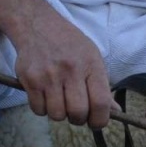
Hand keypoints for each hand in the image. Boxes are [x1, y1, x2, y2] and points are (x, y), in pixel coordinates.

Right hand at [11, 13, 111, 128]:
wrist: (37, 25)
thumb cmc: (68, 43)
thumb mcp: (92, 56)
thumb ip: (102, 85)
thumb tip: (115, 111)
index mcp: (91, 64)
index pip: (101, 103)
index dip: (100, 120)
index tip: (96, 121)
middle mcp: (71, 69)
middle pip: (78, 112)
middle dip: (78, 119)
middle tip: (75, 112)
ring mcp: (49, 75)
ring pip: (57, 114)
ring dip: (59, 113)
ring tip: (58, 100)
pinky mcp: (30, 79)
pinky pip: (38, 109)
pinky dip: (42, 108)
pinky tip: (45, 95)